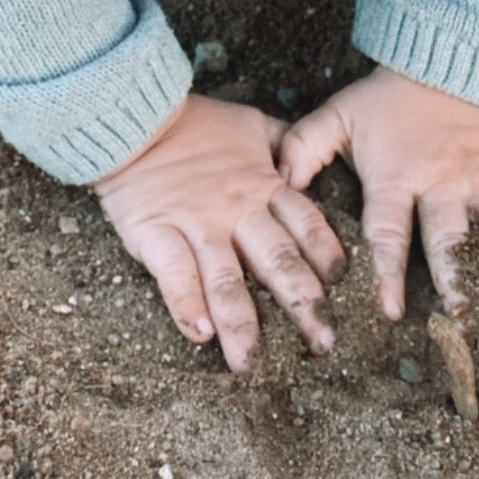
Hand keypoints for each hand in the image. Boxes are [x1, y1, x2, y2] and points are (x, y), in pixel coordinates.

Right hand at [93, 93, 347, 371]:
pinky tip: (198, 333)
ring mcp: (196, 223)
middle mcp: (236, 210)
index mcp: (263, 185)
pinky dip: (186, 304)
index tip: (344, 292)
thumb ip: (286, 144)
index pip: (306, 226)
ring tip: (250, 362)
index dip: (327, 258)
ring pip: (226, 279)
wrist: (133, 116)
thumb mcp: (251, 124)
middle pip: (277, 261)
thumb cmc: (195, 123)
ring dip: (240, 324)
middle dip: (303, 304)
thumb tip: (312, 162)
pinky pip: (174, 273)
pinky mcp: (155, 232)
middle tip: (323, 344)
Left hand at [278, 66, 478, 319]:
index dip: (387, 269)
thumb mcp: (336, 116)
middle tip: (469, 313)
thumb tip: (279, 181)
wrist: (439, 57)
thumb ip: (303, 148)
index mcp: (398, 178)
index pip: (389, 230)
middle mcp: (444, 183)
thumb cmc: (384, 99)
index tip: (389, 310)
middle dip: (460, 275)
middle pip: (453, 234)